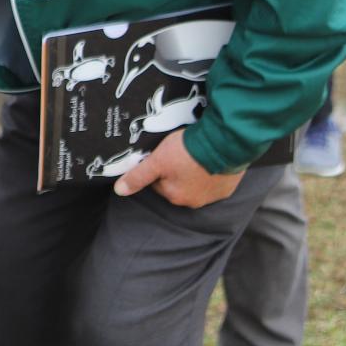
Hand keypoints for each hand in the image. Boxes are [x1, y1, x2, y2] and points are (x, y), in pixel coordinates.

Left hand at [112, 129, 243, 207]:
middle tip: (181, 154)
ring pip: (195, 184)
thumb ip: (138, 176)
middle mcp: (194, 202)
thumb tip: (120, 191)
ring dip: (194, 173)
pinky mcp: (226, 188)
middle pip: (177, 185)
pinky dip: (210, 173)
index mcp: (175, 196)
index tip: (164, 156)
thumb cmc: (188, 152)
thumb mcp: (157, 161)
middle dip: (176, 172)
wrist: (224, 144)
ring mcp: (212, 196)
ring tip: (195, 155)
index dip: (159, 167)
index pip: (158, 183)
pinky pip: (214, 182)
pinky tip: (209, 160)